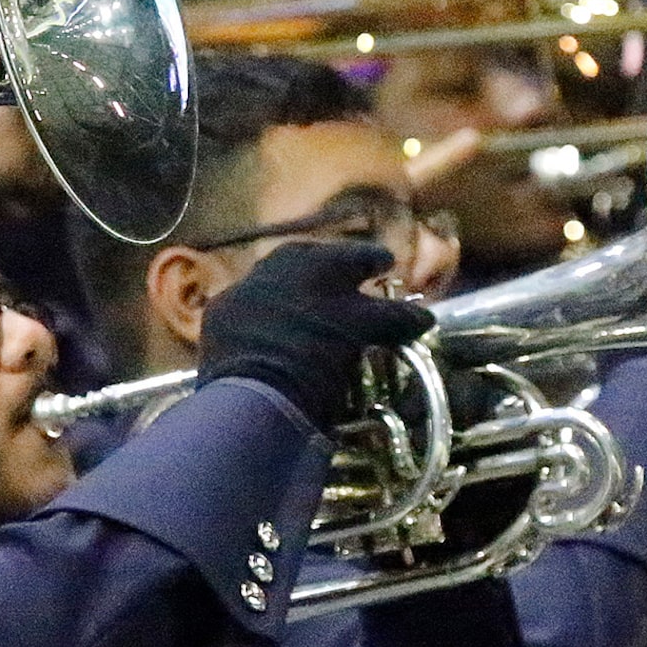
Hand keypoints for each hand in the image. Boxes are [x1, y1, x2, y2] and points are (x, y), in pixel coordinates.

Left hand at [197, 240, 435, 429]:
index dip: (375, 262)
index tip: (387, 267)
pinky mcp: (220, 318)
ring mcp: (244, 289)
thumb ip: (394, 318)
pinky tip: (279, 336)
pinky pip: (253, 311)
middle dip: (333, 276)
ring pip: (280, 286)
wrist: (255, 391)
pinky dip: (270, 319)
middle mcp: (276, 263)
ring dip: (300, 297)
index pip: (356, 255)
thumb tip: (426, 316)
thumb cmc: (319, 352)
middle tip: (351, 292)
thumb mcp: (364, 332)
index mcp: (316, 259)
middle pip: (313, 266)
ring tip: (316, 316)